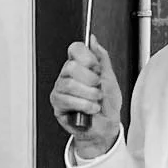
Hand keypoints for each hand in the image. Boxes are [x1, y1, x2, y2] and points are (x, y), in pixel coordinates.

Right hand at [49, 38, 120, 159]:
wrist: (106, 127)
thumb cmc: (107, 105)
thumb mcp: (110, 78)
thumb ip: (102, 58)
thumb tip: (93, 40)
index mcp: (80, 66)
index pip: (75, 49)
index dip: (87, 57)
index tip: (96, 68)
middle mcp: (67, 75)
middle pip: (70, 66)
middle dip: (90, 79)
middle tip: (97, 87)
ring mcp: (61, 89)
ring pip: (69, 84)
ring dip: (88, 94)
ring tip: (96, 100)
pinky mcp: (57, 104)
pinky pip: (66, 99)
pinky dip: (83, 105)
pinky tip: (90, 108)